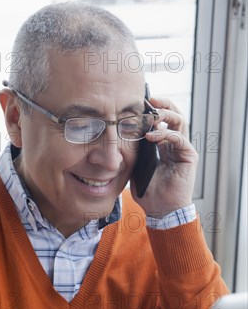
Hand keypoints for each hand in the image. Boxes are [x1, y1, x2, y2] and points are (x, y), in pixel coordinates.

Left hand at [130, 97, 198, 217]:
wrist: (161, 210)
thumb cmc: (148, 192)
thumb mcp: (135, 167)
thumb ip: (133, 152)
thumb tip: (120, 136)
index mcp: (163, 146)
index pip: (161, 121)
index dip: (152, 110)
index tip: (138, 103)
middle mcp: (175, 144)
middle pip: (173, 115)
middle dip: (162, 104)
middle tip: (149, 99)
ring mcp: (183, 149)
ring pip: (179, 121)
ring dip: (165, 114)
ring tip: (152, 114)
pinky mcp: (189, 156)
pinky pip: (179, 138)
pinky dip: (165, 134)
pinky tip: (152, 136)